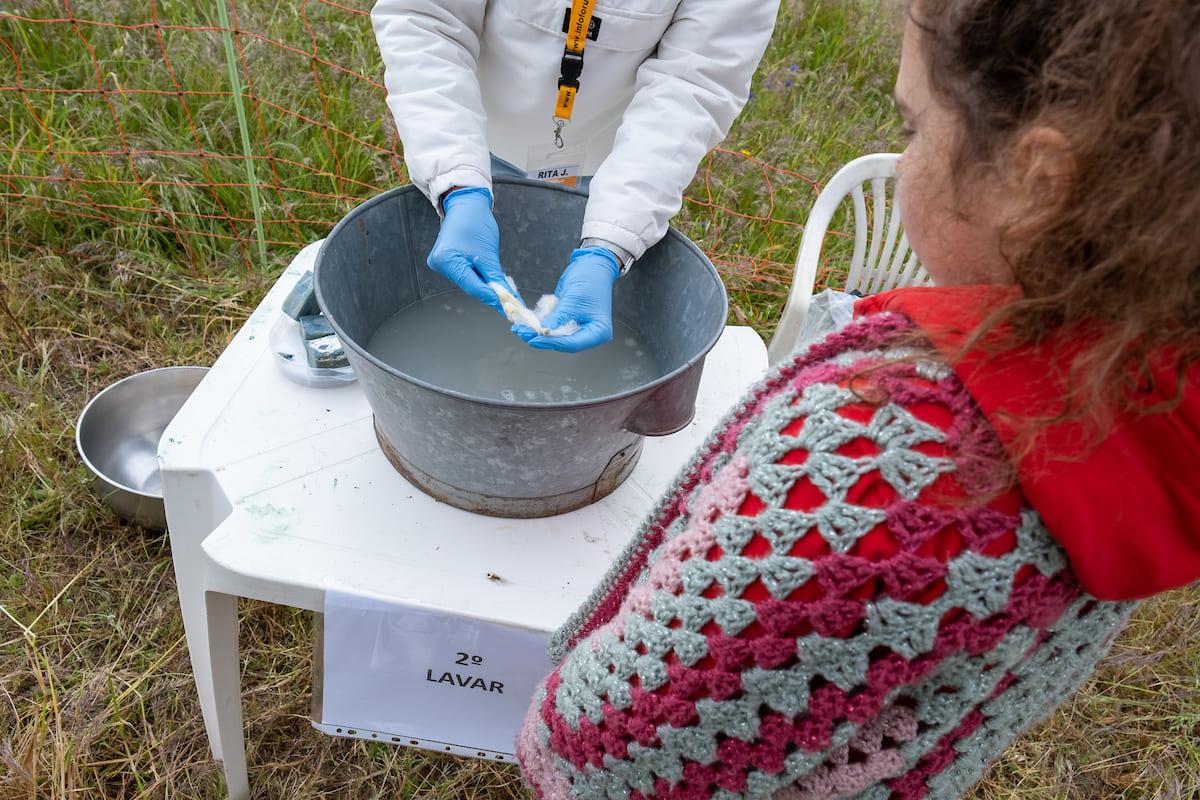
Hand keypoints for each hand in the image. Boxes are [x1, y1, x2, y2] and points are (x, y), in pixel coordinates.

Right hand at [427, 186, 509, 312]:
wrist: (466, 204)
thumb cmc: (475, 222)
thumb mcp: (489, 253)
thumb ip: (496, 278)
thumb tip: (506, 298)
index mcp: (446, 260)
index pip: (472, 286)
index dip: (492, 297)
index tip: (509, 306)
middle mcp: (439, 264)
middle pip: (469, 286)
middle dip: (489, 291)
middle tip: (510, 300)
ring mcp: (440, 263)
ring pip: (468, 282)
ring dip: (484, 284)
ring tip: (500, 287)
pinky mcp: (445, 262)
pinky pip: (464, 275)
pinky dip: (478, 277)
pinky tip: (488, 278)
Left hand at [516, 247, 619, 351]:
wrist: (592, 265)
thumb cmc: (591, 280)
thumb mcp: (573, 300)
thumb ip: (558, 318)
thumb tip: (542, 330)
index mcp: (598, 333)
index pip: (572, 344)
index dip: (551, 342)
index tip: (534, 338)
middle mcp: (590, 334)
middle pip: (563, 343)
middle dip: (543, 338)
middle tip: (524, 333)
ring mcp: (579, 328)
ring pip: (556, 336)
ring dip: (539, 332)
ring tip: (522, 328)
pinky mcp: (569, 321)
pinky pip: (554, 326)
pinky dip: (542, 324)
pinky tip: (529, 322)